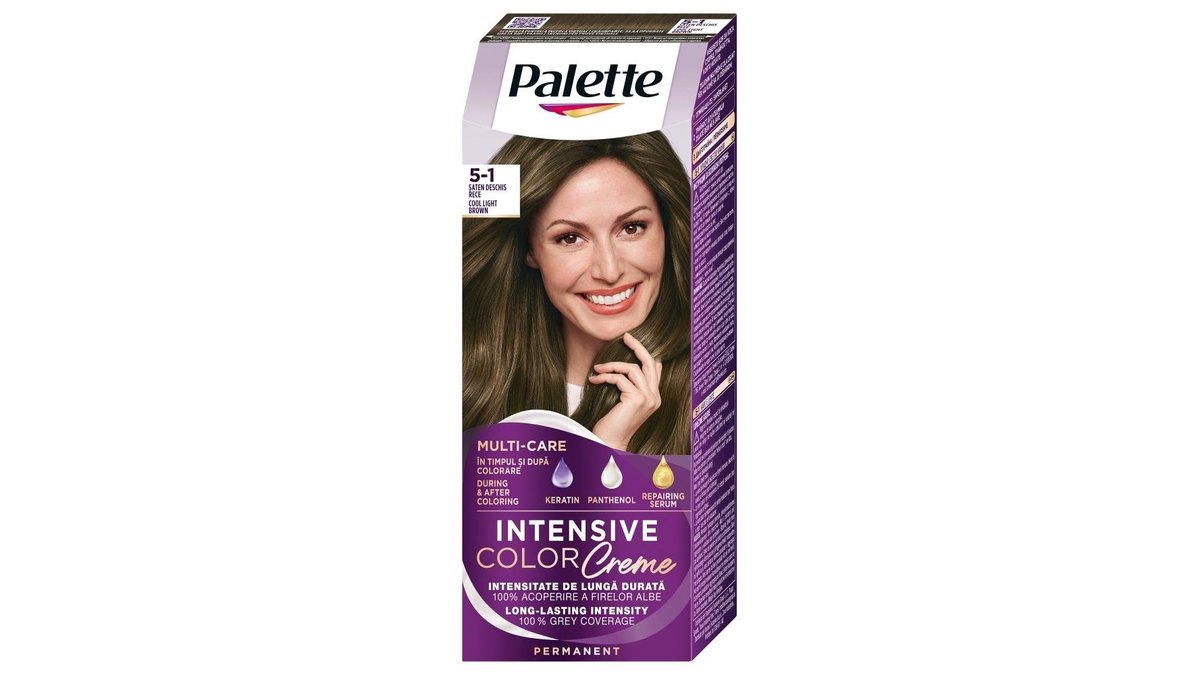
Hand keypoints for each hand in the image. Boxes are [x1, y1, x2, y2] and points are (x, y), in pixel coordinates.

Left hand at [588, 332, 662, 450]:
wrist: (610, 442)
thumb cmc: (613, 423)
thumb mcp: (625, 401)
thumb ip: (630, 385)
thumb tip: (626, 367)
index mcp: (654, 397)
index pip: (656, 368)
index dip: (644, 353)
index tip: (631, 342)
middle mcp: (655, 397)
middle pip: (650, 362)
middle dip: (638, 346)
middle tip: (625, 336)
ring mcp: (648, 398)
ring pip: (632, 368)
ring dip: (612, 365)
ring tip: (598, 368)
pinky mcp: (637, 399)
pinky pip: (620, 379)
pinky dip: (605, 376)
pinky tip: (594, 379)